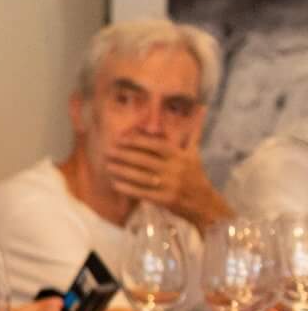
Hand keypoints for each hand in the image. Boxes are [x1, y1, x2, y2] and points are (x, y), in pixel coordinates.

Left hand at [107, 132, 231, 226]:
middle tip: (107, 151)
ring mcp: (170, 185)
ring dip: (122, 171)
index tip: (120, 139)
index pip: (156, 145)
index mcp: (180, 156)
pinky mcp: (165, 200)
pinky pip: (142, 193)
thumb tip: (201, 108)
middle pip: (145, 160)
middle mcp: (175, 169)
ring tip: (108, 166)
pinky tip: (115, 184)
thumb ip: (193, 132)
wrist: (203, 202)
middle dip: (124, 155)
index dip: (137, 141)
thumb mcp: (194, 153)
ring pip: (141, 176)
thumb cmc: (194, 174)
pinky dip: (128, 188)